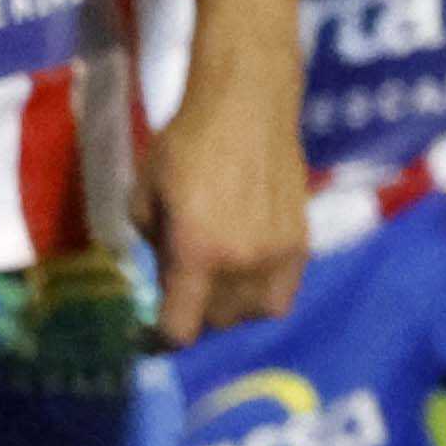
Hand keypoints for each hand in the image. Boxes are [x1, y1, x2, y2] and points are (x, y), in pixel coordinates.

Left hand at [138, 41, 306, 346]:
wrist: (248, 105)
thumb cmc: (186, 143)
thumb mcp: (144, 195)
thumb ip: (152, 244)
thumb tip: (168, 270)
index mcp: (199, 253)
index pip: (181, 329)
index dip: (159, 340)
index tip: (148, 336)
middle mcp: (243, 263)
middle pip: (217, 322)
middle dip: (194, 313)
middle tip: (181, 286)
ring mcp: (278, 254)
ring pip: (253, 314)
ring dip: (230, 308)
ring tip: (217, 281)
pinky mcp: (301, 242)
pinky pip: (283, 294)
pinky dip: (261, 294)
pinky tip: (247, 272)